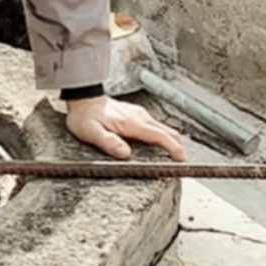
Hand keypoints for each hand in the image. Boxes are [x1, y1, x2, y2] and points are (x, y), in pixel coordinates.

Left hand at [64, 95, 186, 160]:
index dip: (175, 149)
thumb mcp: (90, 132)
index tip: (182, 162)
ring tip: (171, 161)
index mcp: (133, 123)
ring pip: (165, 130)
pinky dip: (163, 139)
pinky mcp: (138, 116)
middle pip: (170, 133)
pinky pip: (156, 128)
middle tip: (179, 166)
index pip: (162, 136)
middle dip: (178, 149)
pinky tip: (157, 150)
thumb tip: (125, 154)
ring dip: (171, 144)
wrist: (83, 99)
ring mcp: (141, 116)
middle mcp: (141, 117)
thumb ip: (108, 142)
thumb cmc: (85, 116)